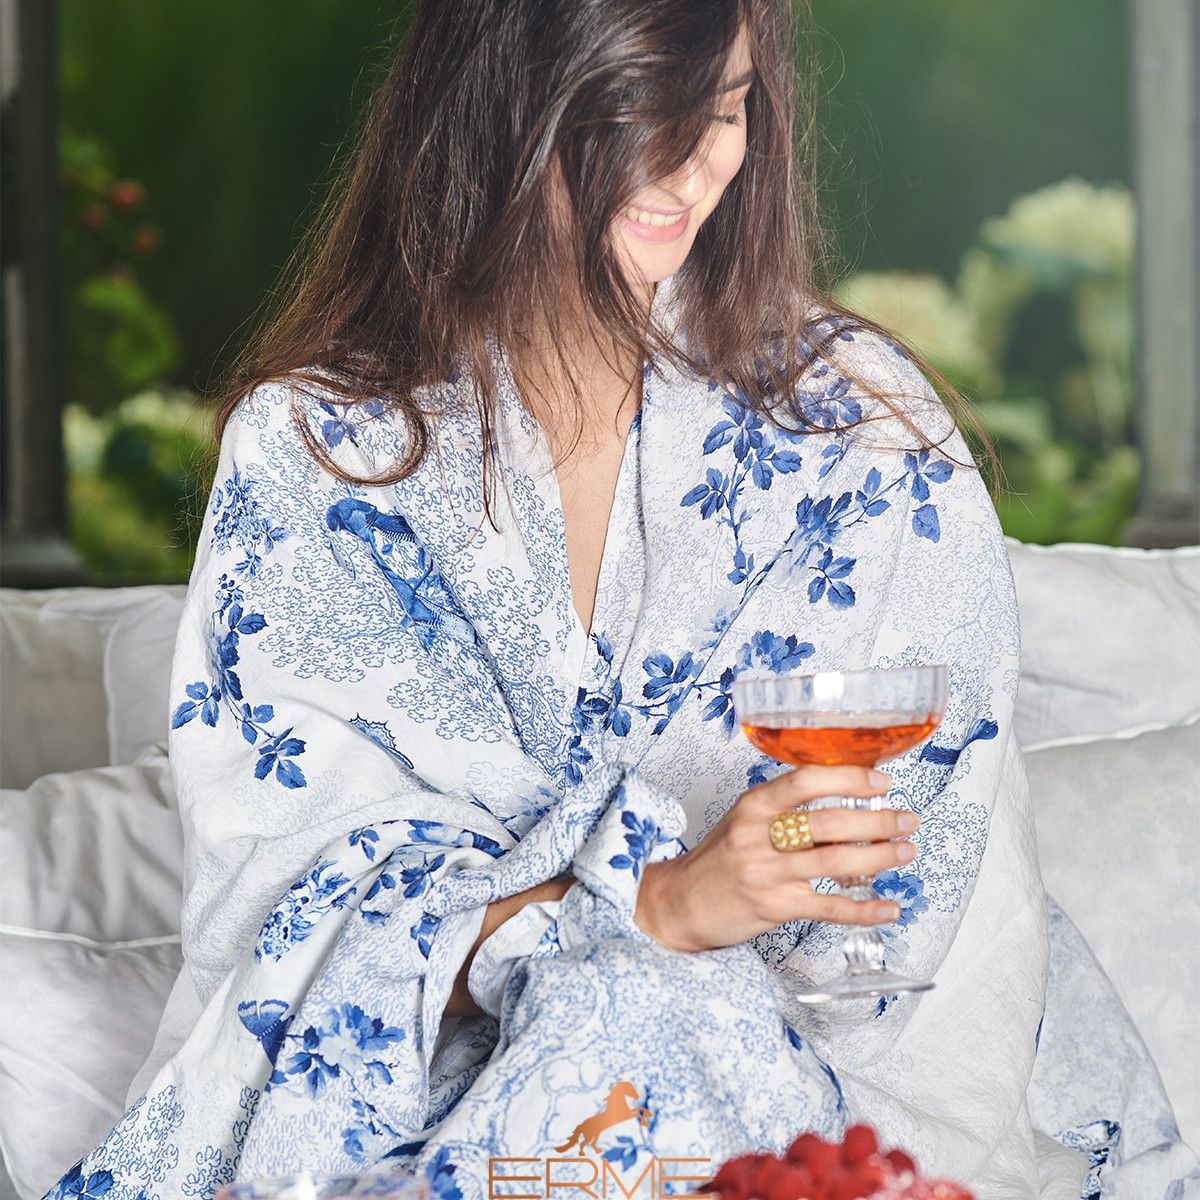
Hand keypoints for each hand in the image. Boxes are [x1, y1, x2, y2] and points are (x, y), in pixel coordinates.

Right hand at [633, 766, 918, 952]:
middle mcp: (758, 835)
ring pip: (835, 861)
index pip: (805, 781)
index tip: (881, 782)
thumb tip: (846, 800)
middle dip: (877, 821)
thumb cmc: (719, 858)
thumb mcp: (744, 819)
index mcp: (753, 805)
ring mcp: (766, 872)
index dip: (848, 779)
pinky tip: (888, 907)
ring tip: (905, 851)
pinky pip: (828, 907)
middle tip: (907, 819)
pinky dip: (863, 909)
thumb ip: (785, 808)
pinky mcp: (774, 906)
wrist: (680, 903)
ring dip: (879, 857)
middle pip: (828, 823)